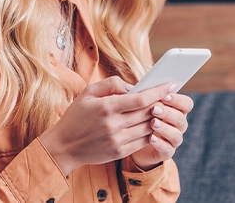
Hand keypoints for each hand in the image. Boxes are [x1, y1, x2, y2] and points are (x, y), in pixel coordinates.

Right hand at [39, 76, 171, 175]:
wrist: (64, 145)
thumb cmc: (75, 116)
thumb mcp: (87, 93)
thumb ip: (110, 84)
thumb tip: (133, 86)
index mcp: (106, 107)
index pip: (141, 99)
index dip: (158, 91)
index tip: (169, 85)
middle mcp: (113, 124)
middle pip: (148, 112)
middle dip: (162, 103)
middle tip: (170, 96)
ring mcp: (118, 140)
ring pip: (148, 127)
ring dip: (158, 118)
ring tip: (162, 110)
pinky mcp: (120, 151)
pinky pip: (143, 141)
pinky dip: (151, 132)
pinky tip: (151, 125)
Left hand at [129, 90, 192, 169]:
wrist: (132, 140)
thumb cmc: (136, 116)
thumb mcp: (137, 104)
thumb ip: (138, 95)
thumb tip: (130, 88)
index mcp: (175, 109)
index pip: (186, 103)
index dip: (178, 99)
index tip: (164, 95)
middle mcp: (177, 124)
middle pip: (181, 118)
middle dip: (168, 113)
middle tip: (154, 109)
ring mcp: (173, 139)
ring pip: (176, 135)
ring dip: (165, 128)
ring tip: (152, 123)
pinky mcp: (165, 152)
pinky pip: (167, 150)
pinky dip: (160, 144)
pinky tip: (151, 138)